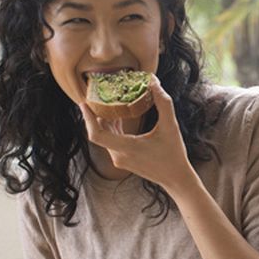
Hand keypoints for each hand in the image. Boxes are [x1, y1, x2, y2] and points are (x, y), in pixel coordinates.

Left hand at [79, 76, 196, 192]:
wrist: (175, 177)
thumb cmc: (173, 153)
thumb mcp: (170, 125)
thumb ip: (162, 102)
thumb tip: (153, 81)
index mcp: (127, 148)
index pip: (96, 135)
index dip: (87, 119)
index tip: (83, 103)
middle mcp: (118, 156)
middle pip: (98, 133)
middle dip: (95, 114)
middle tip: (94, 95)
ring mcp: (119, 159)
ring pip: (104, 136)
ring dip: (104, 120)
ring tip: (105, 101)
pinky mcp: (122, 160)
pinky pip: (111, 141)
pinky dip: (112, 127)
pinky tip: (117, 115)